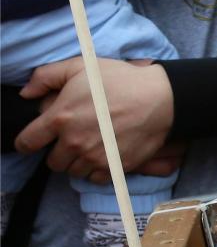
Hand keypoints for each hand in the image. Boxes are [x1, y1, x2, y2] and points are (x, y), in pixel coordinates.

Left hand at [16, 58, 173, 178]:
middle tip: (70, 141)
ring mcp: (97, 157)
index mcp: (61, 118)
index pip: (28, 142)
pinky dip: (96, 171)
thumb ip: (45, 77)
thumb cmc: (120, 80)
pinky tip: (103, 156)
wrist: (160, 99)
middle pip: (53, 163)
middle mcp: (75, 142)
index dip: (26, 143)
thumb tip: (26, 93)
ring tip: (89, 148)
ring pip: (75, 172)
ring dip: (78, 163)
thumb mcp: (79, 67)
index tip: (32, 142)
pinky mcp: (116, 167)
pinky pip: (96, 179)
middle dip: (58, 153)